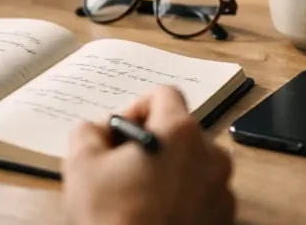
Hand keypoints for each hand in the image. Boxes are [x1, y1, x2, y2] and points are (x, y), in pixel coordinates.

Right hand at [62, 86, 235, 224]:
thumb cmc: (112, 216)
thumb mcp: (81, 163)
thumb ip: (89, 130)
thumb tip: (100, 129)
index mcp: (181, 132)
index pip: (165, 94)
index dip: (137, 106)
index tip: (121, 133)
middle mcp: (211, 154)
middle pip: (180, 131)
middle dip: (153, 141)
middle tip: (124, 166)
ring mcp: (222, 189)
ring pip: (193, 163)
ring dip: (170, 169)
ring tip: (140, 194)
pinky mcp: (224, 217)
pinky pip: (203, 193)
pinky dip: (184, 196)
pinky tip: (157, 212)